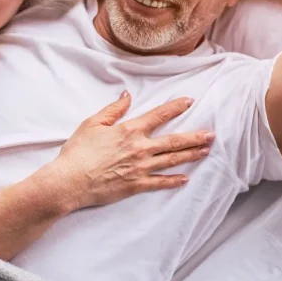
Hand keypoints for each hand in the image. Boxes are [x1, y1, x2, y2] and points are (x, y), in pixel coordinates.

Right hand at [48, 91, 213, 210]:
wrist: (70, 181)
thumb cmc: (78, 151)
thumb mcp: (93, 123)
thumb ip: (113, 109)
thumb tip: (127, 95)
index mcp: (130, 130)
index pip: (158, 115)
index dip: (176, 107)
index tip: (190, 101)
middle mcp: (140, 148)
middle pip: (174, 140)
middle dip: (194, 136)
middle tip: (211, 134)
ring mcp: (140, 168)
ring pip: (172, 160)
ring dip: (191, 155)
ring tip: (205, 151)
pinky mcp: (136, 185)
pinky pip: (160, 183)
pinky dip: (174, 181)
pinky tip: (185, 179)